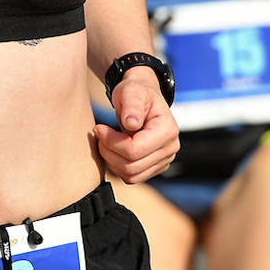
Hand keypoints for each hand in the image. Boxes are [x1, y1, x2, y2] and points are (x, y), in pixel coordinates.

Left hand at [94, 67, 179, 183]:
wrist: (142, 98)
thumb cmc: (136, 92)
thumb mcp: (132, 91)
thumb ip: (132, 105)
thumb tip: (131, 123)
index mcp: (167, 130)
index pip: (134, 150)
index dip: (111, 142)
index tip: (99, 128)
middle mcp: (170, 148)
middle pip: (132, 166)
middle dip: (108, 152)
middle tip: (98, 135)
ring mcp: (164, 160)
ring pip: (131, 175)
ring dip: (111, 161)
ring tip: (104, 142)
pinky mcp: (154, 166)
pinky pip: (132, 177)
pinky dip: (117, 167)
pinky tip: (111, 150)